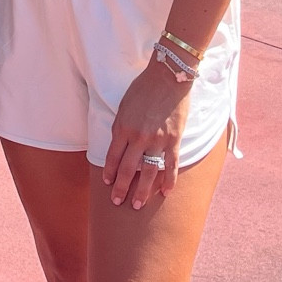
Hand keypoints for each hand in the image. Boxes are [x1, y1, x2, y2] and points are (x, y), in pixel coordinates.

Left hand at [102, 58, 191, 211]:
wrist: (168, 77)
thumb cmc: (143, 88)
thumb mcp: (123, 106)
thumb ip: (121, 127)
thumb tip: (119, 145)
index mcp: (122, 127)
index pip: (112, 157)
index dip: (109, 172)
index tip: (107, 183)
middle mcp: (138, 137)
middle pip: (127, 169)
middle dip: (121, 188)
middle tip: (117, 202)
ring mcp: (157, 140)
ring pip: (148, 172)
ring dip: (142, 191)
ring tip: (138, 204)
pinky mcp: (174, 140)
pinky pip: (171, 165)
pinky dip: (169, 180)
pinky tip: (165, 193)